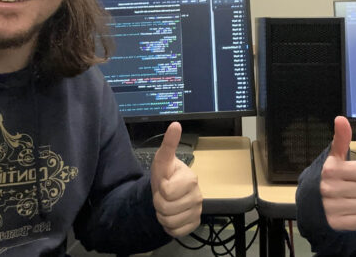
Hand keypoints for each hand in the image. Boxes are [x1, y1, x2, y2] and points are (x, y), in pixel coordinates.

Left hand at [150, 122, 201, 236]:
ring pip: (169, 221)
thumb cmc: (166, 175)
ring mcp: (197, 211)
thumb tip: (176, 124)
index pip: (167, 191)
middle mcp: (197, 195)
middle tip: (162, 195)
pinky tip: (172, 215)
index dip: (160, 188)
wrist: (167, 193)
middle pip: (166, 208)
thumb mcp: (162, 160)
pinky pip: (175, 232)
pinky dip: (169, 227)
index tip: (164, 182)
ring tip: (166, 204)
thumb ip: (168, 144)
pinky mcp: (194, 224)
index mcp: (191, 179)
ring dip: (162, 215)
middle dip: (158, 203)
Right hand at [320, 116, 355, 230]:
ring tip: (349, 201)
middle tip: (351, 190)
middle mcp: (329, 188)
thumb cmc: (326, 178)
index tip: (353, 176)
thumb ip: (341, 140)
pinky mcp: (335, 224)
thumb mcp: (332, 159)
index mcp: (330, 170)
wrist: (309, 206)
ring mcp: (331, 207)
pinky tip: (346, 213)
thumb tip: (341, 118)